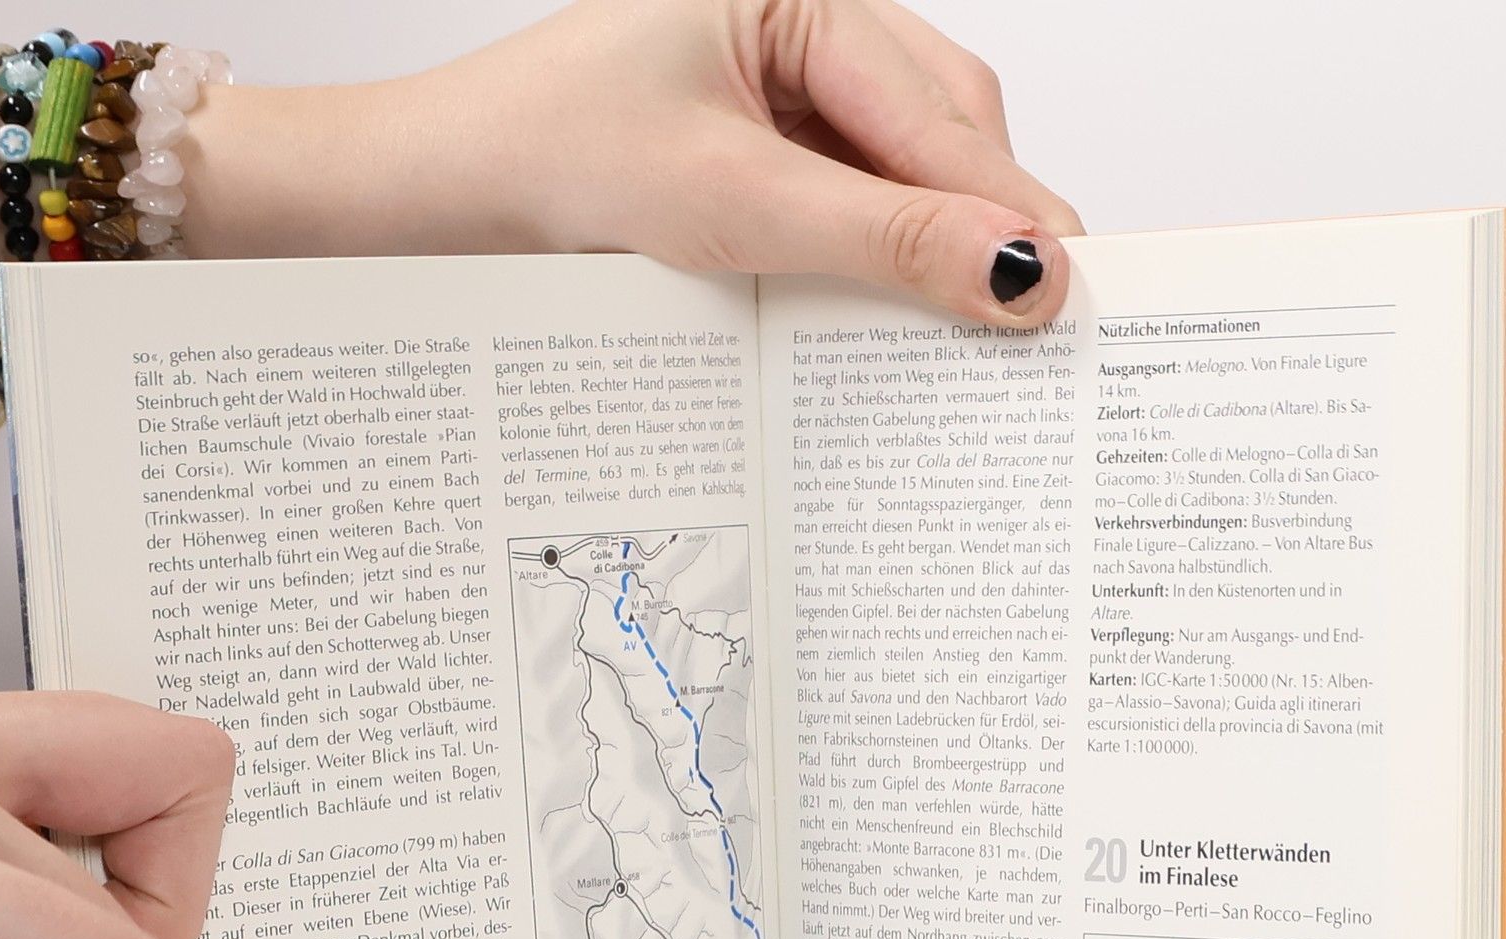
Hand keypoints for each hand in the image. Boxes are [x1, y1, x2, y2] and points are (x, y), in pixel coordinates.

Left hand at [197, 0, 1080, 328]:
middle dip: (981, 227)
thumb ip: (882, 236)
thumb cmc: (549, 162)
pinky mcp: (767, 159)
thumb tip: (1020, 273)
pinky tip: (887, 323)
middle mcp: (807, 29)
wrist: (434, 204)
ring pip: (913, 176)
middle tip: (1032, 331)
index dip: (1009, 207)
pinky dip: (879, 268)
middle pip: (949, 133)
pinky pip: (859, 209)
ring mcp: (790, 95)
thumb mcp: (729, 204)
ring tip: (962, 340)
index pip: (945, 108)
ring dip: (932, 256)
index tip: (1071, 296)